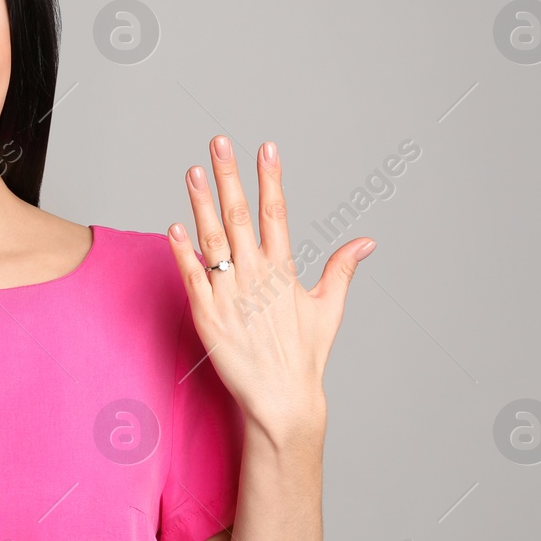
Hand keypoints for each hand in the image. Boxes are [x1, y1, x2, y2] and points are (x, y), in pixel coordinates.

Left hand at [166, 136, 373, 447]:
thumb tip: (366, 241)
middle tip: (219, 141)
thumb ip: (342, 269)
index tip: (266, 147)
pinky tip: (173, 226)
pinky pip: (191, 276)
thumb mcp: (328, 307)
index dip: (270, 178)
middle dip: (228, 175)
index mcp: (283, 270)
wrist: (281, 399)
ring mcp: (228, 293)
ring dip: (200, 203)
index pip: (276, 213)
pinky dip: (182, 251)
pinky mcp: (206, 315)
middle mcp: (254, 276)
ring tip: (193, 171)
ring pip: (210, 238)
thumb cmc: (305, 356)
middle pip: (238, 215)